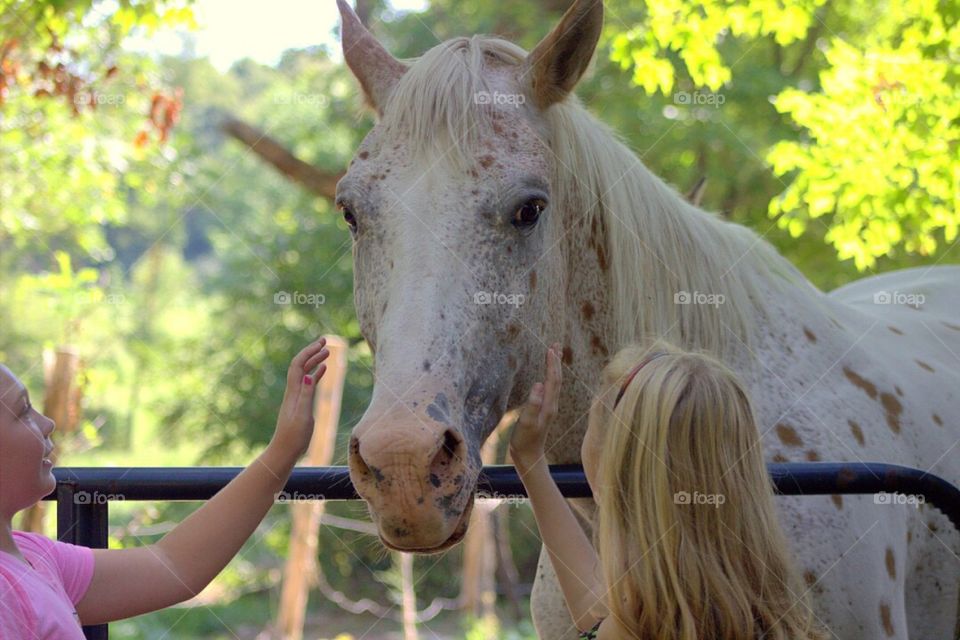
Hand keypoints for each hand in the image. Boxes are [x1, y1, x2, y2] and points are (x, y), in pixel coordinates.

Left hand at [272, 337, 329, 456]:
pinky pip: (308, 383)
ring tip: (327, 353)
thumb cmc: (294, 437)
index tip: (322, 343)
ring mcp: (296, 397)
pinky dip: (315, 374)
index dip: (309, 352)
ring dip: (314, 361)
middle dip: (311, 352)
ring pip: (304, 373)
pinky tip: (323, 370)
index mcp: (294, 392)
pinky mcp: (300, 404)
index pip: (299, 365)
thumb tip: (309, 376)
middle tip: (325, 342)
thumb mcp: (302, 416)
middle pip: (300, 365)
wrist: (284, 451)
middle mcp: (293, 391)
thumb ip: (306, 395)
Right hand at [510, 342, 561, 470]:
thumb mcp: (526, 423)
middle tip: (555, 344)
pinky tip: (546, 374)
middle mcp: (552, 405)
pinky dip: (550, 376)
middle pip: (557, 379)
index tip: (550, 348)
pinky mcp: (544, 410)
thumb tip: (538, 384)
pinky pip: (550, 388)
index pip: (552, 380)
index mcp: (548, 406)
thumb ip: (532, 404)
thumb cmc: (525, 440)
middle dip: (556, 361)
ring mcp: (549, 407)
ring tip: (554, 353)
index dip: (551, 364)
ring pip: (554, 383)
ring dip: (554, 367)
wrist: (529, 456)